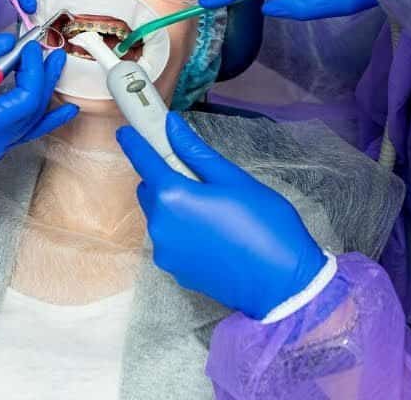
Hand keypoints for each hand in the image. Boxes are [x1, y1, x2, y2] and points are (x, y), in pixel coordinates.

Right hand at [0, 35, 73, 165]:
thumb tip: (7, 42)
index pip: (25, 98)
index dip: (34, 69)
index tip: (29, 46)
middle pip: (33, 109)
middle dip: (44, 75)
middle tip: (49, 48)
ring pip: (33, 120)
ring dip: (46, 90)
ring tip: (56, 65)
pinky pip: (26, 133)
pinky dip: (46, 120)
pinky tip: (65, 111)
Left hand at [117, 114, 326, 319]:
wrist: (282, 283)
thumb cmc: (266, 225)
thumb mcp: (233, 179)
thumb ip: (195, 151)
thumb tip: (171, 126)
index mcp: (173, 197)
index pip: (144, 160)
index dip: (135, 141)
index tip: (128, 131)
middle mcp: (160, 226)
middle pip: (150, 190)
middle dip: (166, 178)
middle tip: (198, 175)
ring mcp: (166, 252)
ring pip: (160, 216)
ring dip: (175, 206)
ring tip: (214, 209)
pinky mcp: (175, 271)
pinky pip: (170, 239)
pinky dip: (182, 230)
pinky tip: (213, 233)